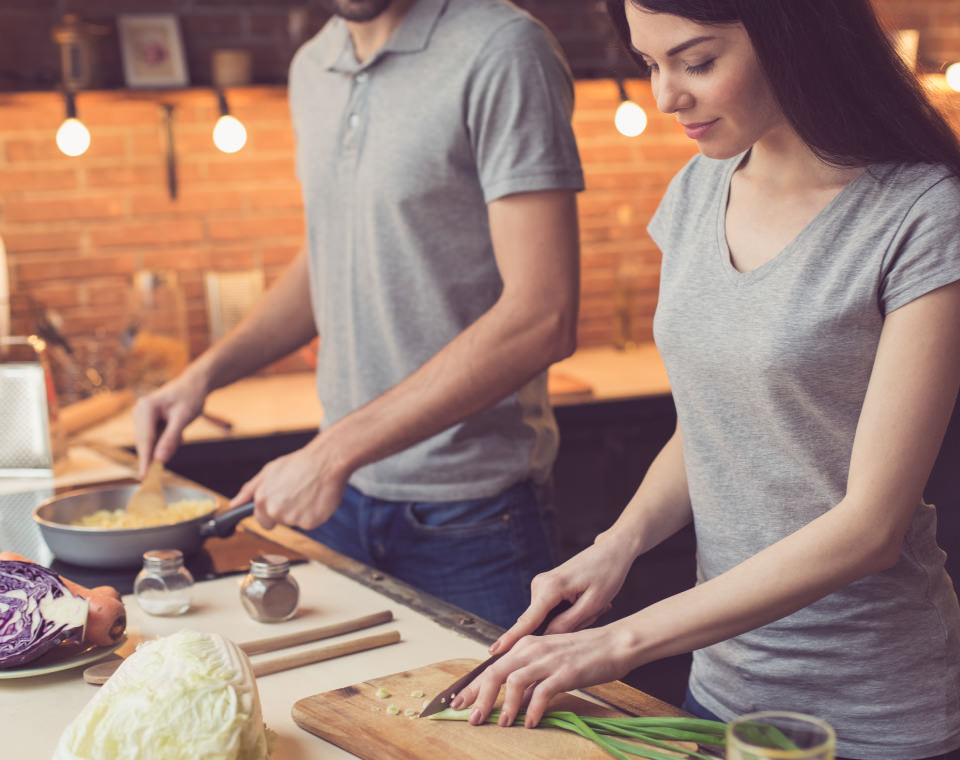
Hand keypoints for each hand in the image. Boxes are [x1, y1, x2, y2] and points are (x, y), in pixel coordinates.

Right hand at [132, 370, 207, 476]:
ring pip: (151, 442)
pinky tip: (177, 427)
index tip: (144, 477)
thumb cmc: (190, 397)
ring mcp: (140, 416)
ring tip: (180, 428)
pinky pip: (154, 438)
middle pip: (146, 442)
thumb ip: (171, 439)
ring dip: (166, 443)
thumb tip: (160, 459)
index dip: (145, 460)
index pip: (145, 440)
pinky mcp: (145, 420)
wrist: (193, 384)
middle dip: (159, 451)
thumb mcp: (184, 418)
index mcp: (146, 408)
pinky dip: (166, 438)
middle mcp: (139, 411)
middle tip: (176, 447)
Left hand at [229, 434, 351, 530]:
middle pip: (279, 522)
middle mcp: (275, 511)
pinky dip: (314, 514)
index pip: (262, 520)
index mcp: (262, 499)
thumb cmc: (299, 464)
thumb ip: (249, 490)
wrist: (326, 461)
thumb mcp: (269, 471)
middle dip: (286, 511)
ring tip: (307, 492)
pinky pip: (310, 523)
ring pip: (295, 522)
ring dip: (301, 512)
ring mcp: (292, 518)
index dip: (271, 512)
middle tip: (297, 493)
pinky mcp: (310, 522)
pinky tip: (316, 498)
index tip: (282, 501)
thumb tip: (233, 504)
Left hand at [454, 621, 635, 728]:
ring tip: (501, 724)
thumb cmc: (583, 654)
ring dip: (504, 706)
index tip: (458, 703)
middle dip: (479, 697)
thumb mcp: (550, 660)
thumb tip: (514, 700)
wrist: (614, 643)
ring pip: (513, 681)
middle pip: (495, 673)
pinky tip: (530, 723)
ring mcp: (548, 660)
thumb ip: (531, 677)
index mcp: (526, 645)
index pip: (491, 666)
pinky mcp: (565, 672)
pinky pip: (541, 693)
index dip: (472, 686)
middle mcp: (533, 649)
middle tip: (472, 718)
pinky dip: (532, 710)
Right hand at [487, 531, 636, 656]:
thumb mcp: (593, 603)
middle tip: (598, 608)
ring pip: (550, 619)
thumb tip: (546, 640)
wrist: (612, 551)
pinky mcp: (546, 587)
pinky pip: (553, 611)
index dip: (511, 639)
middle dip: (569, 625)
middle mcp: (540, 584)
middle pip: (543, 623)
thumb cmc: (607, 574)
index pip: (527, 621)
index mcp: (550, 588)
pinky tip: (588, 600)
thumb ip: (568, 624)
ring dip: (573, 618)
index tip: (494, 651)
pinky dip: (571, 612)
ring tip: (596, 603)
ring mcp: (541, 585)